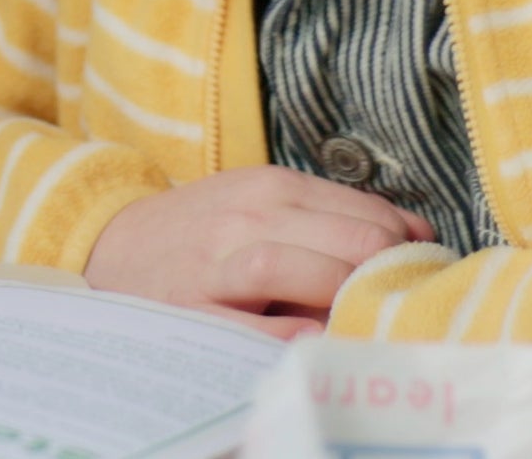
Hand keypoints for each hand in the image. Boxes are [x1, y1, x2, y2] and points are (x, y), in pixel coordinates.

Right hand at [85, 166, 434, 339]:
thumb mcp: (259, 202)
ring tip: (363, 321)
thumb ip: (331, 214)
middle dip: (386, 275)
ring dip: (345, 297)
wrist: (111, 247)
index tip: (419, 275)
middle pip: (347, 240)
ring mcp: (218, 264)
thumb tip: (420, 234)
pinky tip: (318, 345)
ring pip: (302, 268)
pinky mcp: (195, 312)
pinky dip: (296, 338)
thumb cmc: (201, 232)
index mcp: (270, 186)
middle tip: (400, 305)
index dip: (405, 248)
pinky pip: (258, 328)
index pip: (366, 211)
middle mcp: (247, 217)